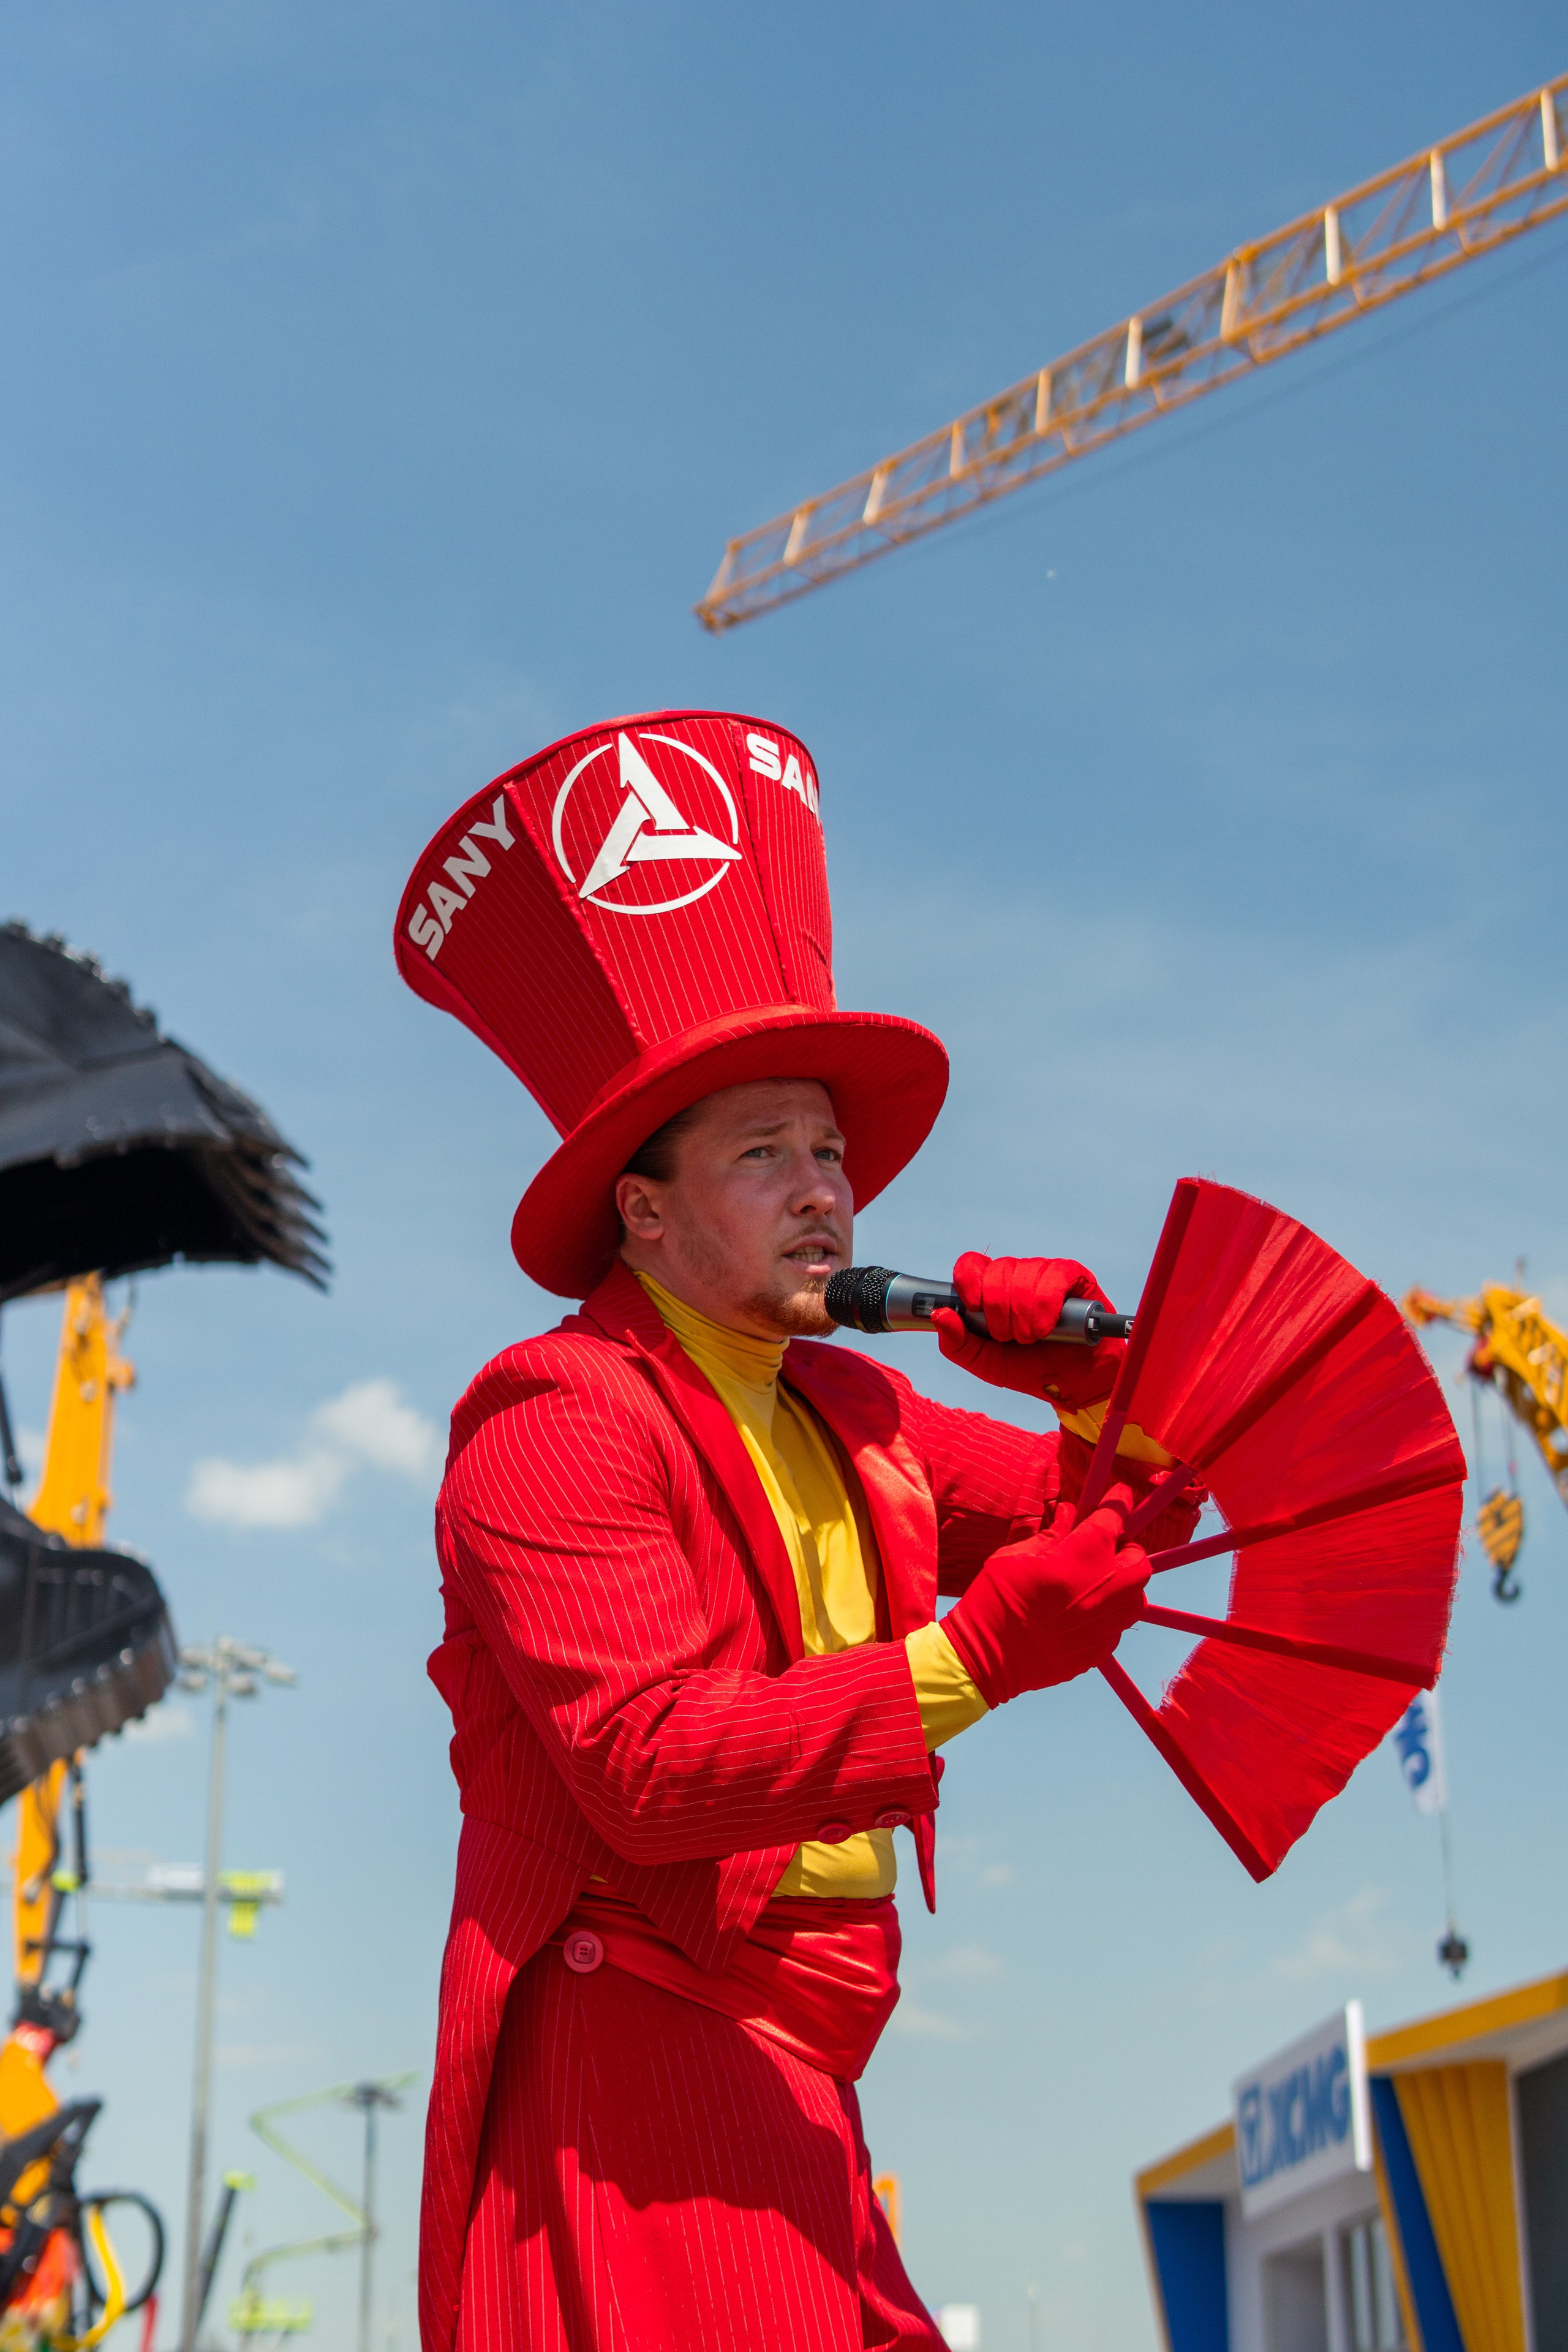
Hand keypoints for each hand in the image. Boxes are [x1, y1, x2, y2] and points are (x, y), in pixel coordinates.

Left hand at [931, 1252, 1124, 1413]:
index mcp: (991, 1289)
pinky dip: (1046, 1304)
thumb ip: (957, 1342)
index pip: (971, 1265)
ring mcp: (1046, 1273)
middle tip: (1011, 1337)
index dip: (969, 1282)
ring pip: (1023, 1274)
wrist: (1073, 1385)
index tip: (973, 1307)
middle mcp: (1017, 1276)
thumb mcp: (985, 1363)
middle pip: (996, 1272)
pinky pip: (1054, 1276)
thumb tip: (939, 1314)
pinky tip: (1047, 1327)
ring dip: (1024, 1313)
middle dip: (999, 1312)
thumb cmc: (1029, 1369)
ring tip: (1032, 1337)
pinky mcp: (1075, 1277)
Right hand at [938, 1486, 1147, 1707]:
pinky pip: (1119, 1623)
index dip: (1118, 1503)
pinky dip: (1109, 1611)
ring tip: (1100, 1580)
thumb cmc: (995, 1598)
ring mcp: (1106, 1623)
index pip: (1113, 1519)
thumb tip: (1070, 1513)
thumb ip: (1051, 1534)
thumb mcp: (1015, 1555)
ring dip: (1124, 1581)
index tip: (1120, 1495)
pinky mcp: (1102, 1649)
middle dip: (1126, 1547)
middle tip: (1106, 1546)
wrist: (987, 1658)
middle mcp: (1102, 1588)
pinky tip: (1084, 1610)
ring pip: (1137, 1594)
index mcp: (1079, 1557)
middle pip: (1138, 1559)